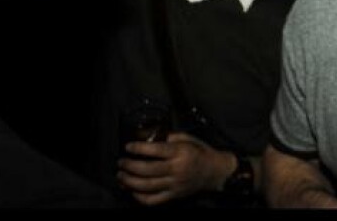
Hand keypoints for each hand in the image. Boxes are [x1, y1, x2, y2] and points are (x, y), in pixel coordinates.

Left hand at [117, 131, 234, 204]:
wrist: (215, 171)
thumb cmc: (202, 152)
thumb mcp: (188, 138)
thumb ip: (169, 137)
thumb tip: (148, 137)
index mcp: (181, 152)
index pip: (155, 150)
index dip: (138, 148)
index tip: (128, 146)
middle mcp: (177, 169)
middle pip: (147, 170)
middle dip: (129, 166)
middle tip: (121, 162)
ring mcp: (175, 184)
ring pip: (146, 186)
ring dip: (129, 181)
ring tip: (121, 175)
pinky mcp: (174, 195)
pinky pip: (152, 200)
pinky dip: (139, 197)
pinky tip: (133, 190)